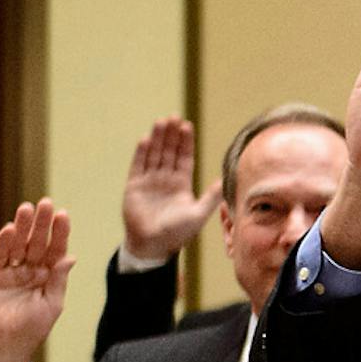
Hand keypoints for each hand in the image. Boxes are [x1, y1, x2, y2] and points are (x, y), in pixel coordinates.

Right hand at [0, 200, 74, 361]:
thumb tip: (70, 257)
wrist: (9, 344)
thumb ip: (59, 280)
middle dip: (41, 223)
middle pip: (36, 241)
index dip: (59, 232)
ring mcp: (11, 270)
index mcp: (48, 274)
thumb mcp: (52, 304)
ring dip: (22, 227)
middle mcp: (30, 268)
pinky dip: (3, 243)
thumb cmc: (34, 327)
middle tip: (45, 203)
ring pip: (17, 244)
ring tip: (26, 209)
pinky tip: (9, 229)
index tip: (63, 215)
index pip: (55, 249)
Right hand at [122, 116, 219, 259]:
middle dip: (171, 134)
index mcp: (181, 184)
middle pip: (169, 151)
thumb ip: (211, 196)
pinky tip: (146, 140)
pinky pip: (138, 165)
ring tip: (161, 122)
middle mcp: (165, 179)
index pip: (184, 157)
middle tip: (174, 117)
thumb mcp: (198, 213)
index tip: (187, 125)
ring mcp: (149, 181)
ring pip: (154, 154)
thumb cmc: (177, 233)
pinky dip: (142, 153)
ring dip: (158, 139)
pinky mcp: (134, 186)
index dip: (185, 142)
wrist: (153, 245)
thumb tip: (226, 180)